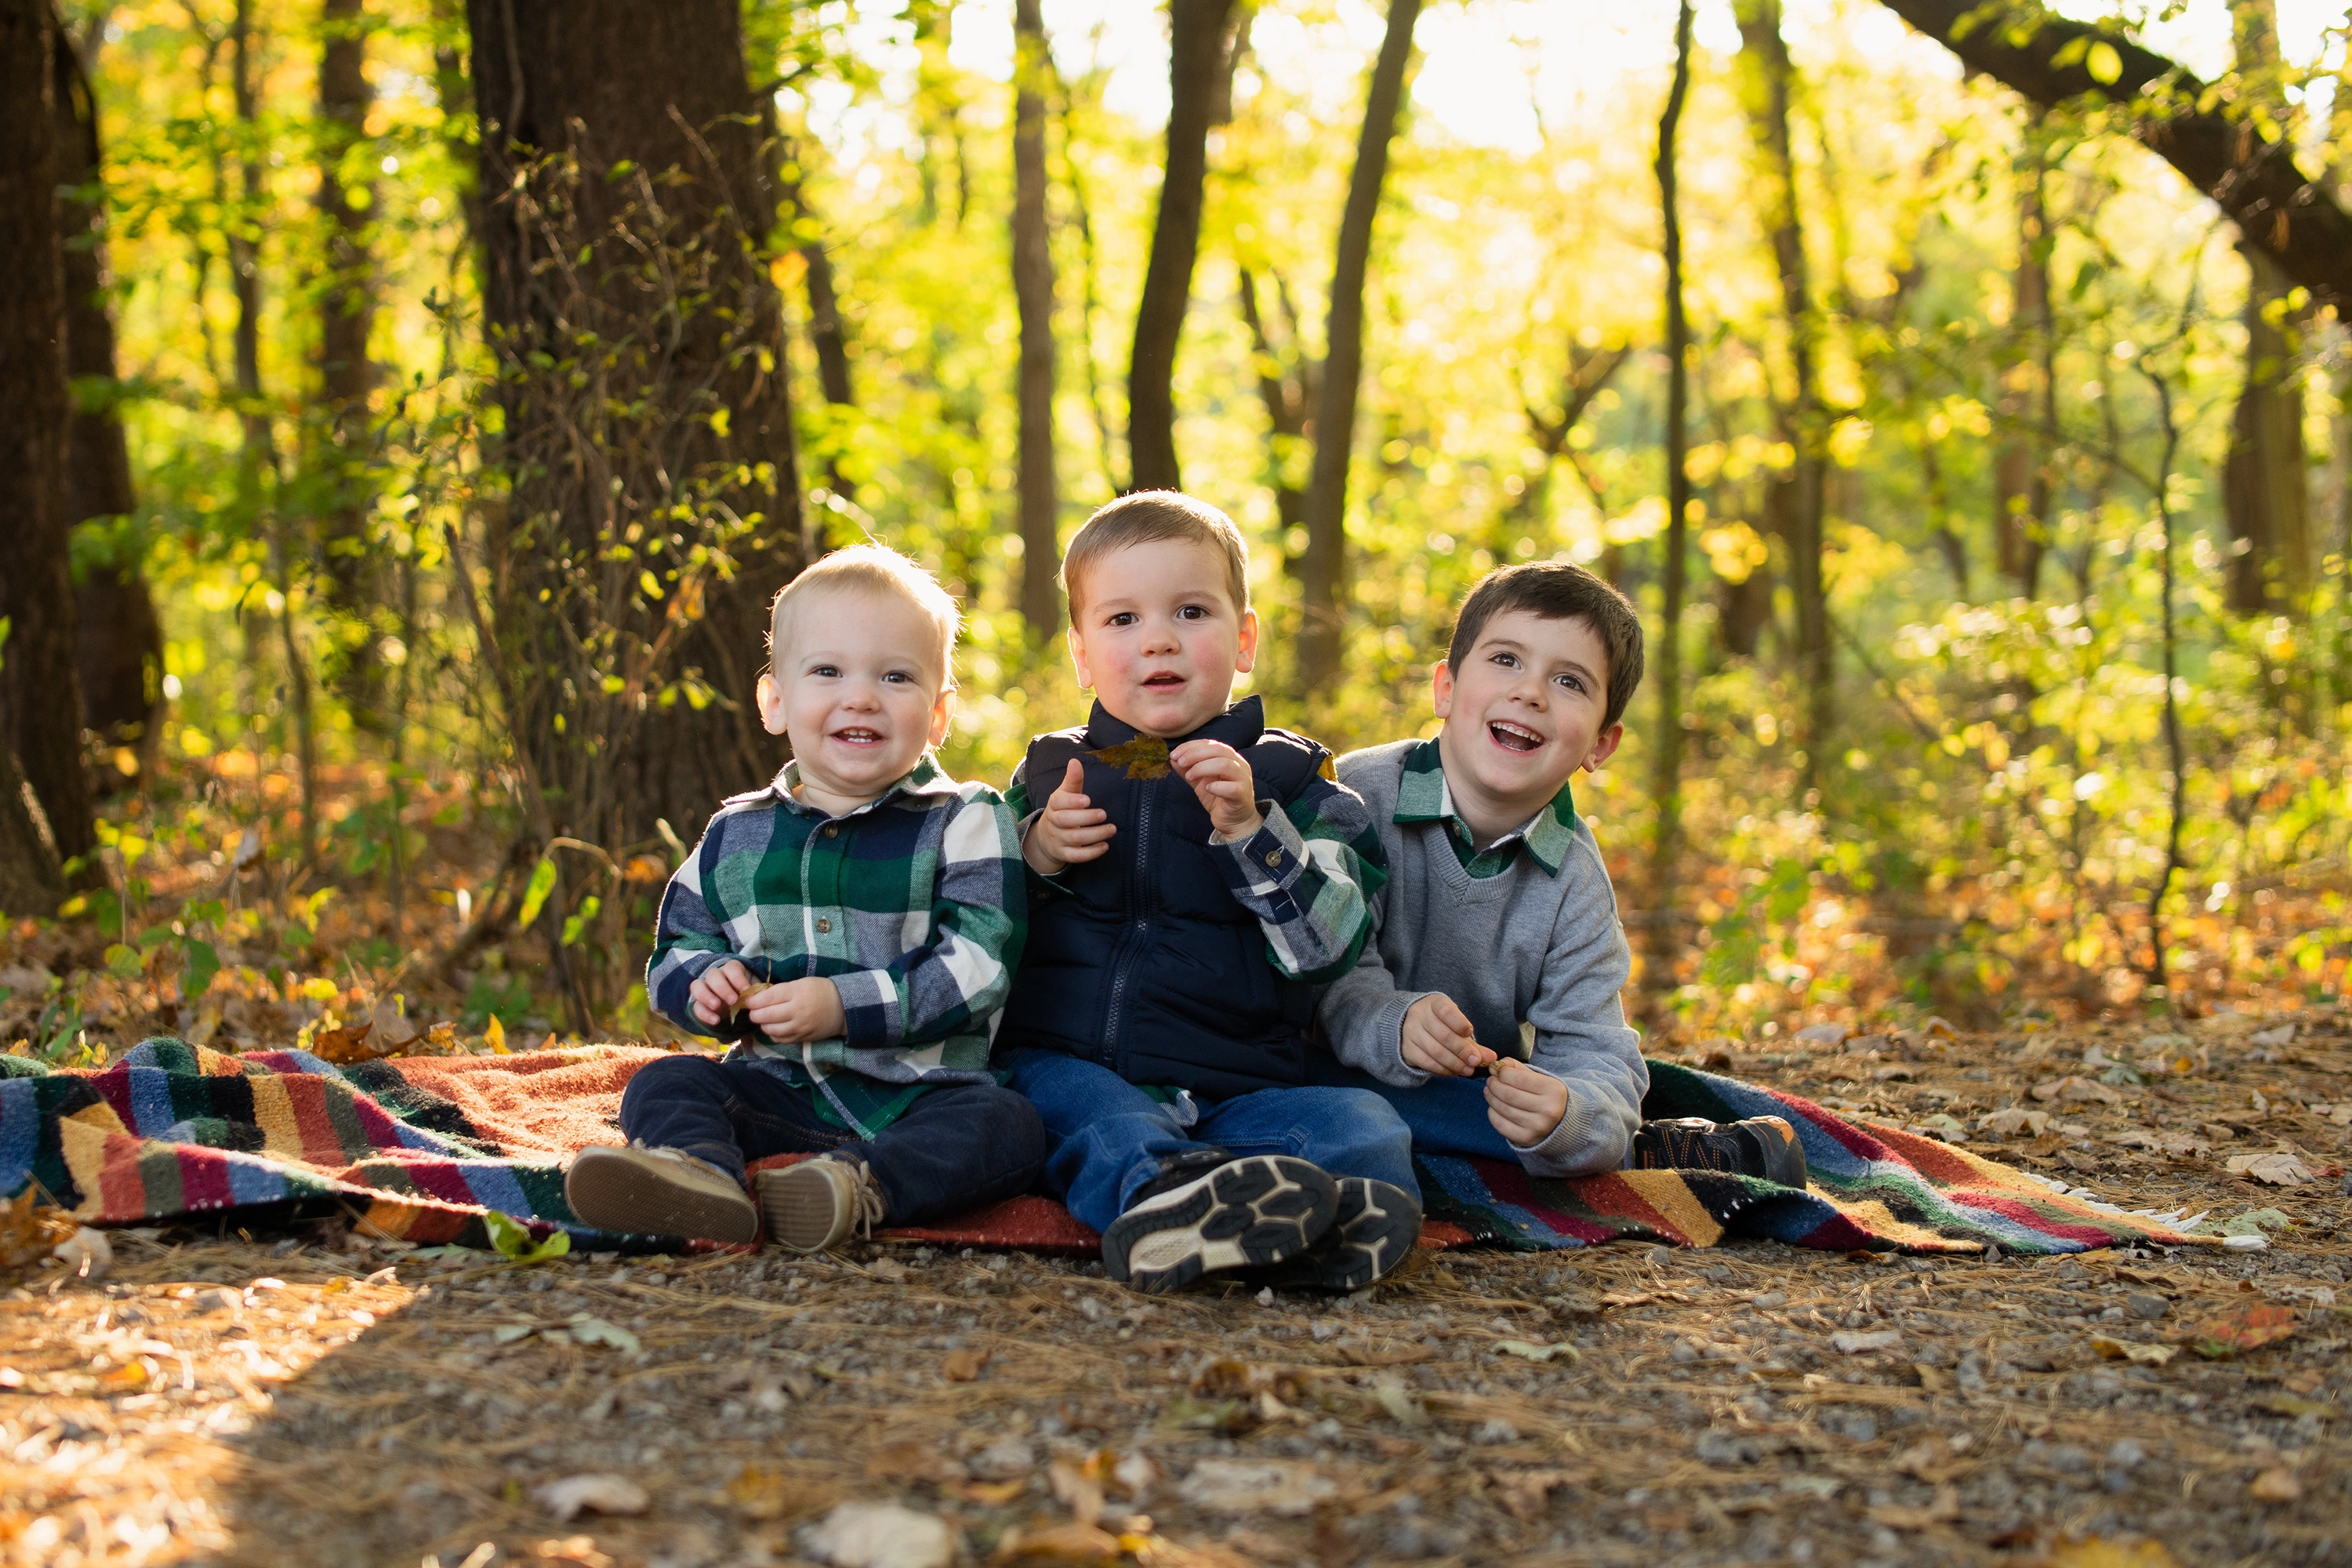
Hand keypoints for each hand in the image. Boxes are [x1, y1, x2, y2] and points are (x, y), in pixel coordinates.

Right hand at [689, 959, 756, 1026]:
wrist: (740, 1010)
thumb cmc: (749, 997)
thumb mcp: (755, 993)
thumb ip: (755, 994)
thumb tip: (757, 998)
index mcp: (731, 970)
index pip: (731, 968)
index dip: (738, 978)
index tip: (746, 990)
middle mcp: (716, 977)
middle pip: (712, 974)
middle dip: (722, 987)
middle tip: (733, 1001)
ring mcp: (705, 989)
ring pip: (697, 986)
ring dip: (707, 996)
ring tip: (717, 1006)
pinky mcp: (699, 1004)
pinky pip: (696, 1006)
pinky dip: (704, 1013)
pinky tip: (715, 1021)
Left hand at [743, 976, 847, 1043]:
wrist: (843, 1007)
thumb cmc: (820, 990)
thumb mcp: (802, 983)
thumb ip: (781, 990)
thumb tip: (759, 998)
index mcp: (797, 992)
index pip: (768, 998)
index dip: (754, 1000)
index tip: (747, 1001)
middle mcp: (797, 1010)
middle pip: (766, 1015)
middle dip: (754, 1014)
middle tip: (752, 1012)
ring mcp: (800, 1026)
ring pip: (771, 1029)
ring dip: (763, 1025)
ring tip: (763, 1020)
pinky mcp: (802, 1037)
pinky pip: (781, 1039)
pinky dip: (773, 1034)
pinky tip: (774, 1028)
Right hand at [1023, 758, 1114, 874]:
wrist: (1046, 837)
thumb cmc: (1062, 810)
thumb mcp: (1065, 794)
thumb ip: (1073, 780)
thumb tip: (1075, 761)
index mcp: (1054, 805)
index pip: (1058, 802)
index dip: (1072, 801)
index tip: (1087, 799)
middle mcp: (1054, 822)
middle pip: (1066, 821)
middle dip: (1086, 818)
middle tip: (1104, 814)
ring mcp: (1058, 840)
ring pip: (1074, 839)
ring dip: (1095, 835)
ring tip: (1112, 829)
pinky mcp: (1064, 854)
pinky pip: (1076, 856)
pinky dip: (1091, 853)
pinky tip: (1105, 846)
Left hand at [1169, 739, 1263, 840]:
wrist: (1234, 821)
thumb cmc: (1219, 798)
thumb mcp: (1200, 782)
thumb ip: (1188, 769)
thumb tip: (1173, 759)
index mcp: (1230, 757)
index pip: (1210, 743)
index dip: (1191, 746)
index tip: (1174, 754)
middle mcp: (1239, 764)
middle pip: (1218, 750)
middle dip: (1195, 754)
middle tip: (1180, 762)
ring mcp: (1243, 779)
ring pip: (1224, 765)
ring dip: (1202, 768)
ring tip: (1190, 776)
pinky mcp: (1242, 795)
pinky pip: (1231, 787)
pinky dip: (1216, 786)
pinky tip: (1207, 789)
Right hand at [1401, 993, 1491, 1076]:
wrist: (1410, 1025)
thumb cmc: (1440, 1023)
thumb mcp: (1456, 1025)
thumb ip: (1473, 1042)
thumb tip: (1491, 1058)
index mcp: (1434, 1003)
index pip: (1446, 1011)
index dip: (1459, 1023)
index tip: (1469, 1032)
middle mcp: (1419, 1016)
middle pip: (1443, 1035)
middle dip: (1462, 1050)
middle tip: (1475, 1061)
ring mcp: (1410, 1033)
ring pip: (1435, 1051)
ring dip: (1454, 1063)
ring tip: (1468, 1070)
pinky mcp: (1407, 1049)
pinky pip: (1426, 1062)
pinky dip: (1443, 1070)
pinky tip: (1454, 1072)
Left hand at [1486, 1057, 1567, 1146]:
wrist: (1560, 1124)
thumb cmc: (1546, 1097)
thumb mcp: (1539, 1078)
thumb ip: (1517, 1068)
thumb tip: (1496, 1067)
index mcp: (1553, 1090)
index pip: (1518, 1078)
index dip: (1502, 1073)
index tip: (1497, 1071)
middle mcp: (1548, 1110)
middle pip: (1508, 1094)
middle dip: (1494, 1085)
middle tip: (1491, 1081)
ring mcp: (1537, 1127)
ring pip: (1503, 1109)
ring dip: (1491, 1098)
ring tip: (1490, 1091)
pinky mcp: (1526, 1139)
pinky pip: (1500, 1124)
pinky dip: (1492, 1113)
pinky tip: (1494, 1107)